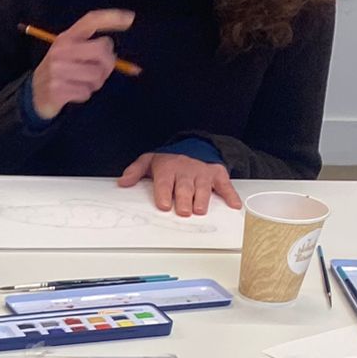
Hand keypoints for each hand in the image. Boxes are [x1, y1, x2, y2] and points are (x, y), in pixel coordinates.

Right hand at [29, 8, 133, 120]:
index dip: (111, 18)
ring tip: (86, 84)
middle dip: (109, 63)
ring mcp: (57, 70)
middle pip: (101, 49)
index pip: (91, 21)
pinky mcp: (57, 89)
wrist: (34, 95)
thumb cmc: (60, 71)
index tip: (130, 19)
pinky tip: (76, 93)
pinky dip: (85, 95)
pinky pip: (86, 92)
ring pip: (97, 74)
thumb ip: (90, 48)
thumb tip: (114, 55)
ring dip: (97, 83)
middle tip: (103, 70)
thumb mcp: (69, 53)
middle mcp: (61, 50)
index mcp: (66, 38)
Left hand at [119, 150, 242, 216]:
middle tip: (183, 211)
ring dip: (202, 199)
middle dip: (184, 199)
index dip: (164, 193)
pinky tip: (233, 205)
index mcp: (168, 169)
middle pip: (185, 187)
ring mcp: (203, 173)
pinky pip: (225, 185)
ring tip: (200, 210)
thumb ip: (135, 171)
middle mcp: (186, 171)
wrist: (193, 146)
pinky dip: (230, 195)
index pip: (165, 182)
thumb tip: (123, 182)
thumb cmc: (169, 160)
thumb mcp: (149, 161)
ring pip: (203, 187)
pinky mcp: (217, 175)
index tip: (164, 205)